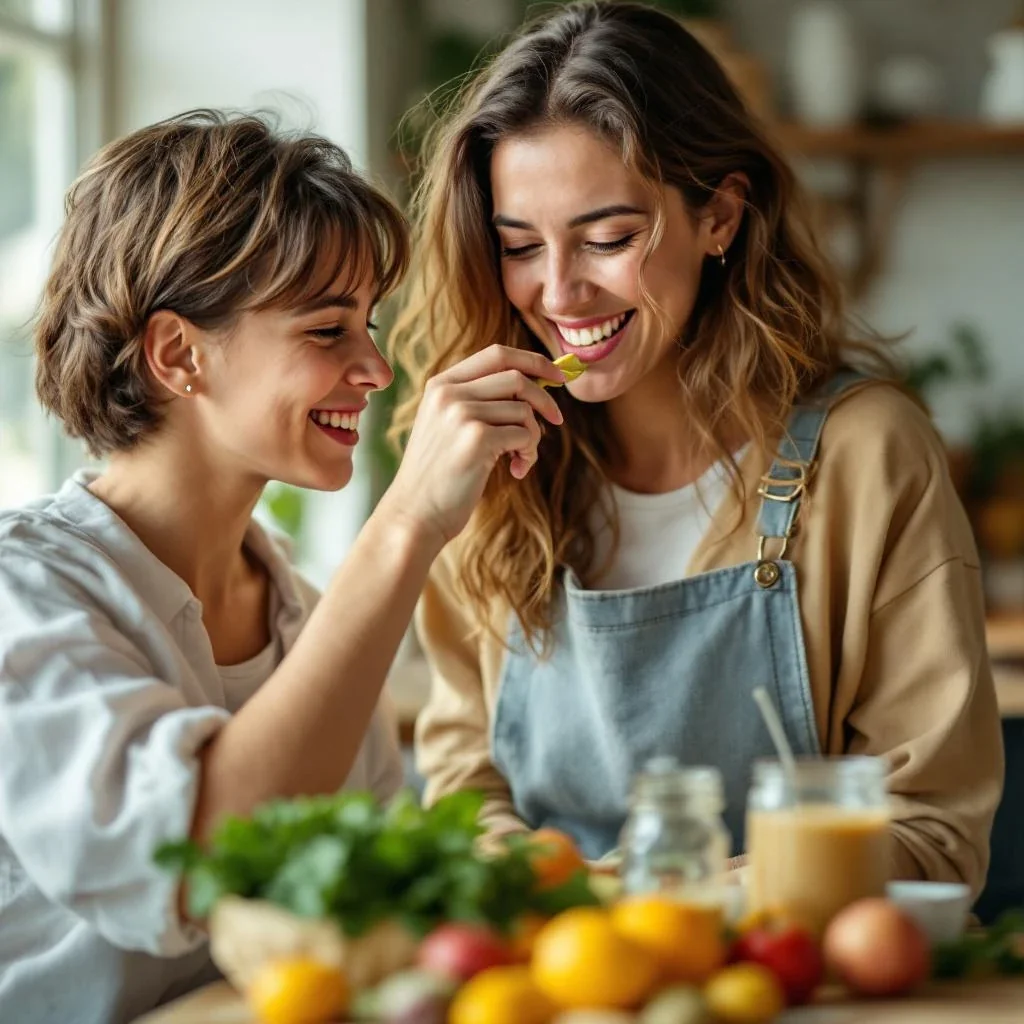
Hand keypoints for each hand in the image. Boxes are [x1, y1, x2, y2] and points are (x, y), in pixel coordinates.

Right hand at [381, 345, 564, 548]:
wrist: (414, 514)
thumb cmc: (438, 476)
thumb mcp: (448, 426)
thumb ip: (478, 402)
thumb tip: (534, 384)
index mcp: (441, 384)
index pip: (497, 354)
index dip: (533, 361)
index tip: (556, 375)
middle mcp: (449, 393)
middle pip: (517, 377)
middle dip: (544, 398)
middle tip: (556, 419)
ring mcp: (461, 414)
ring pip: (524, 410)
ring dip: (534, 437)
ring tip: (521, 458)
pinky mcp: (477, 439)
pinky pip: (525, 435)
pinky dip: (529, 454)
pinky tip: (516, 470)